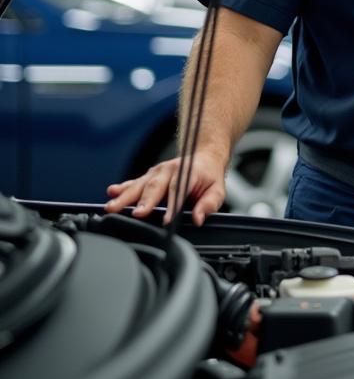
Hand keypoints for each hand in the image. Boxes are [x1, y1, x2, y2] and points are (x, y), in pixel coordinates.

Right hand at [105, 149, 227, 226]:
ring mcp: (156, 172)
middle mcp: (169, 170)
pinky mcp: (148, 176)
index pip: (179, 189)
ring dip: (125, 196)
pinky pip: (133, 182)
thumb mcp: (217, 190)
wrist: (203, 157)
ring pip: (139, 185)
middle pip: (155, 187)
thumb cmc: (209, 177)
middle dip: (145, 202)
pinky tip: (111, 192)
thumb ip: (208, 204)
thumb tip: (198, 218)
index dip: (173, 205)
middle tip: (137, 214)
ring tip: (113, 206)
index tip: (167, 221)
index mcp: (188, 172)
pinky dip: (121, 188)